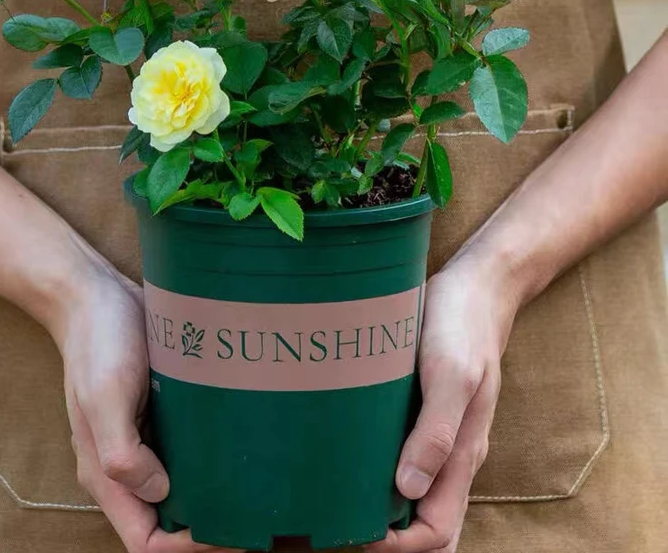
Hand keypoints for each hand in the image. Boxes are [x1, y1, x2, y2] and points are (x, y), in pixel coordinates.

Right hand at [54, 257, 235, 552]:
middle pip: (165, 523)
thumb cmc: (98, 341)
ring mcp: (142, 440)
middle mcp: (124, 465)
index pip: (144, 541)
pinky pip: (186, 453)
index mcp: (104, 473)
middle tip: (253, 516)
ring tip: (255, 490)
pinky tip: (241, 451)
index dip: (184, 548)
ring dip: (212, 499)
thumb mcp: (105, 394)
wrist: (93, 293)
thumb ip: (121, 451)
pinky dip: (211, 463)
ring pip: (179, 491)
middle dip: (206, 530)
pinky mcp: (160, 415)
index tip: (225, 531)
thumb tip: (160, 490)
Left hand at [368, 255, 518, 552]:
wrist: (478, 286)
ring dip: (381, 511)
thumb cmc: (462, 325)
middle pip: (426, 526)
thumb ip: (437, 431)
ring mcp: (439, 436)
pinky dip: (380, 476)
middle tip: (339, 525)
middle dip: (388, 541)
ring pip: (414, 498)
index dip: (397, 546)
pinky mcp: (423, 414)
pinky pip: (405, 461)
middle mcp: (451, 456)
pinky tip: (347, 461)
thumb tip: (407, 488)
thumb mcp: (451, 373)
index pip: (435, 533)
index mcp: (463, 456)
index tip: (354, 532)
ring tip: (337, 500)